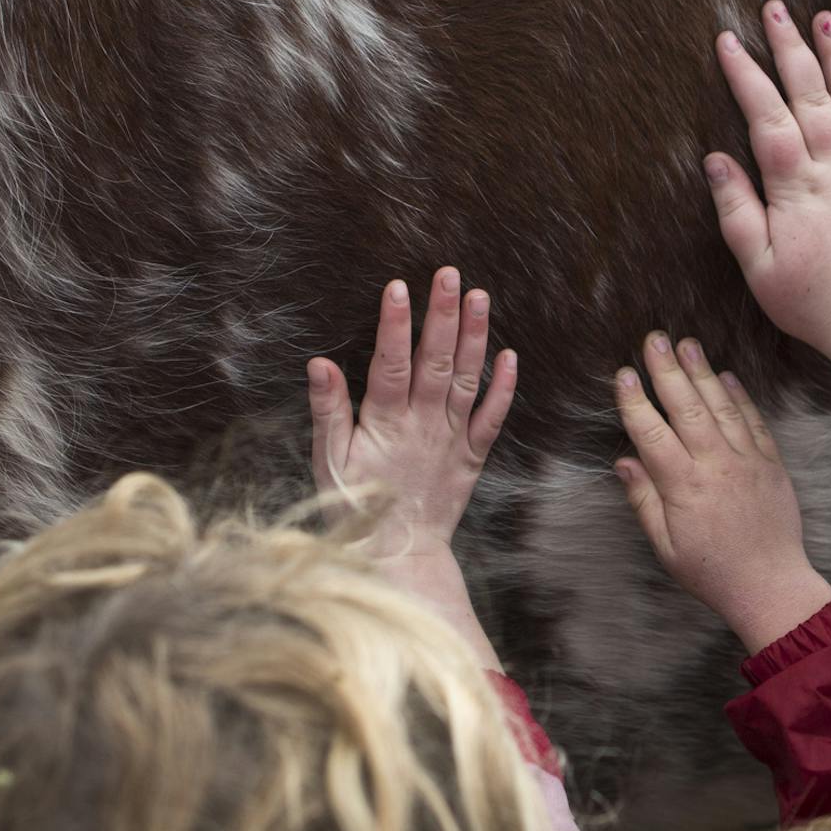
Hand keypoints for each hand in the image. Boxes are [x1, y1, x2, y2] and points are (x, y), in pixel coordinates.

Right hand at [308, 271, 515, 669]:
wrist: (397, 556)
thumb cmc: (354, 507)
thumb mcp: (329, 461)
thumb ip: (328, 410)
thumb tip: (319, 363)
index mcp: (384, 423)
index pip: (391, 364)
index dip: (395, 325)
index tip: (398, 287)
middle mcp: (423, 425)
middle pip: (435, 361)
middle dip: (442, 315)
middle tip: (450, 274)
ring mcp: (451, 439)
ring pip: (465, 380)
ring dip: (475, 337)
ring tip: (480, 296)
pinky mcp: (471, 457)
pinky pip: (491, 419)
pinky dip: (503, 388)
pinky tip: (510, 356)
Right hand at [612, 331, 830, 653]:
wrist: (770, 585)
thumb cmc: (712, 571)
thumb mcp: (666, 546)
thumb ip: (644, 501)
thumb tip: (624, 462)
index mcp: (684, 487)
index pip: (652, 433)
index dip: (635, 401)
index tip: (623, 374)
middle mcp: (716, 466)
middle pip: (686, 407)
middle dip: (668, 369)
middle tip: (654, 338)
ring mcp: (747, 461)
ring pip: (721, 407)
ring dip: (702, 372)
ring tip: (687, 343)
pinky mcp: (770, 464)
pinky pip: (753, 422)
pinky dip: (740, 396)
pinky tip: (726, 376)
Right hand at [707, 2, 830, 351]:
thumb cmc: (812, 300)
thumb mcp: (757, 265)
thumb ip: (737, 210)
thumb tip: (716, 160)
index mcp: (795, 185)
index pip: (766, 116)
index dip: (746, 75)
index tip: (728, 40)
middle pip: (811, 93)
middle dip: (790, 46)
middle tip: (775, 8)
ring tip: (825, 18)